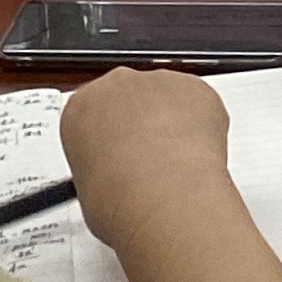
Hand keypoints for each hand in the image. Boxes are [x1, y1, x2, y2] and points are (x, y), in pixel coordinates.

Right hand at [60, 65, 240, 248]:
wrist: (161, 196)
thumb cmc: (121, 198)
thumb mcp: (87, 190)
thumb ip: (97, 168)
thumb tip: (108, 182)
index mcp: (81, 107)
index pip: (90, 113)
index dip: (105, 136)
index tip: (114, 153)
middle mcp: (118, 86)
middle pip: (129, 97)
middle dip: (137, 123)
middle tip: (145, 160)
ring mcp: (159, 82)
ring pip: (166, 98)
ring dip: (170, 123)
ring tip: (173, 163)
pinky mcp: (194, 88)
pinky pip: (198, 103)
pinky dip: (200, 124)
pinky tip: (194, 153)